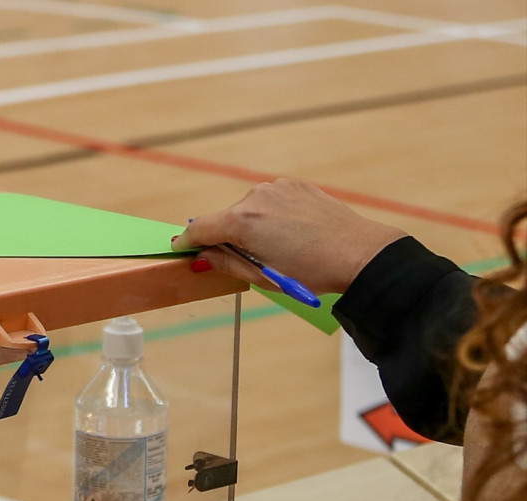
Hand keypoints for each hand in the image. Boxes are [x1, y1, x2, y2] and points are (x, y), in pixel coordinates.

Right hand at [171, 178, 405, 293]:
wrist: (358, 253)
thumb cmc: (311, 271)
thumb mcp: (263, 275)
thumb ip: (226, 263)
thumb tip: (203, 257)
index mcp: (242, 220)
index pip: (200, 229)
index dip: (188, 242)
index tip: (181, 249)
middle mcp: (255, 196)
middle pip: (224, 218)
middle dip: (226, 237)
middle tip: (244, 260)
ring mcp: (276, 188)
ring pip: (249, 209)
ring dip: (251, 226)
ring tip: (276, 248)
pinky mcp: (295, 185)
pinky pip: (271, 201)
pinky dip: (272, 216)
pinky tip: (291, 233)